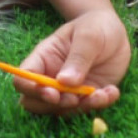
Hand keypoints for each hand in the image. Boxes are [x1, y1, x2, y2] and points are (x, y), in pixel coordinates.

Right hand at [14, 9, 128, 115]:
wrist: (115, 32)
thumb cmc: (95, 26)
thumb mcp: (88, 35)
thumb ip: (77, 58)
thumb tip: (64, 82)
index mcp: (43, 59)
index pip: (23, 79)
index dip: (31, 90)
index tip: (52, 93)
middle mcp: (50, 77)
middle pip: (35, 103)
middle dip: (53, 106)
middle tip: (75, 99)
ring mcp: (67, 90)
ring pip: (61, 110)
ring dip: (80, 108)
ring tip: (102, 94)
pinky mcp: (85, 97)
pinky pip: (86, 109)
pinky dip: (99, 106)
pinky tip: (112, 92)